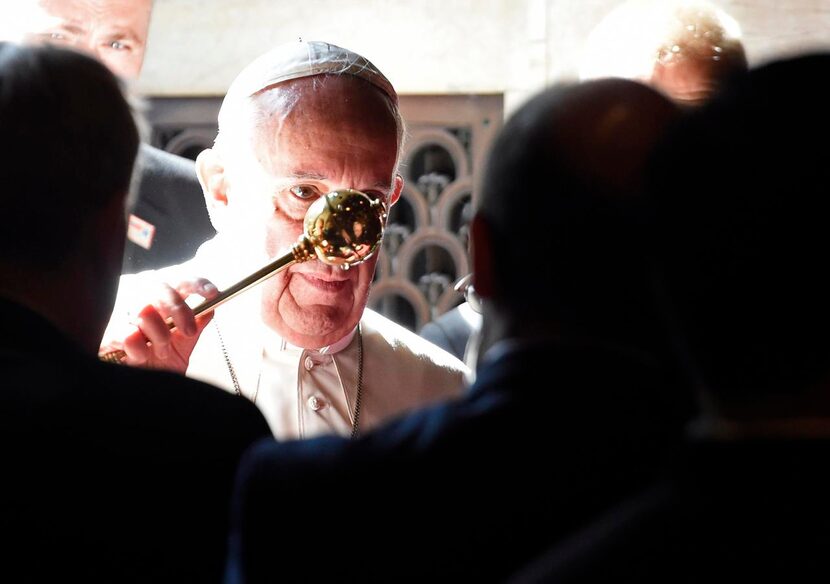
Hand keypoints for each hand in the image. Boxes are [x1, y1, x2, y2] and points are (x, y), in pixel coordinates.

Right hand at [100, 279, 219, 372]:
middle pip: (161, 288)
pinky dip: (141, 349)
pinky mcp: (110, 332)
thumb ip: (197, 323)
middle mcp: (143, 300)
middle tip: (188, 332)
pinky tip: (141, 357)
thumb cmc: (160, 359)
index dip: (196, 283)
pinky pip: (129, 335)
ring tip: (162, 352)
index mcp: (163, 299)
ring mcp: (124, 314)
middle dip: (179, 310)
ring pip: (145, 312)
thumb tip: (211, 307)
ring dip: (160, 337)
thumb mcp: (184, 342)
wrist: (140, 384)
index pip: (180, 281)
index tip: (212, 292)